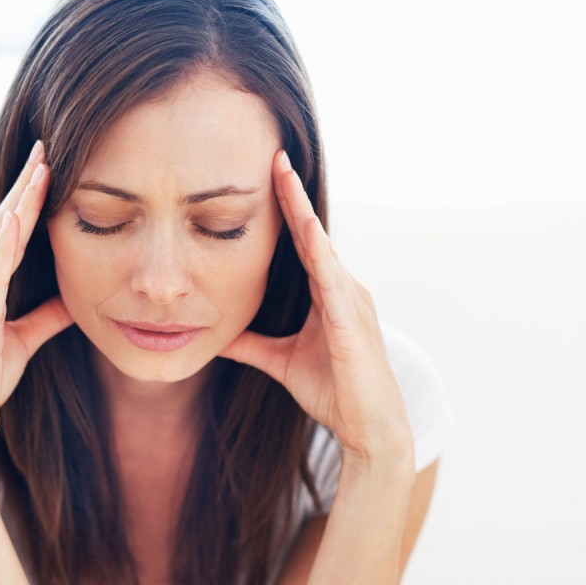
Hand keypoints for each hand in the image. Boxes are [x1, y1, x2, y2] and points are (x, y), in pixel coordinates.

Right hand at [0, 141, 74, 464]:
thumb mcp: (23, 342)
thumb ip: (46, 315)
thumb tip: (76, 296)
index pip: (6, 230)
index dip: (26, 197)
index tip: (48, 165)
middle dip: (24, 185)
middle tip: (47, 146)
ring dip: (18, 203)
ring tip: (41, 168)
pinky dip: (3, 245)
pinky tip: (18, 218)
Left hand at [219, 150, 412, 466]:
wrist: (369, 428)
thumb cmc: (333, 392)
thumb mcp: (279, 361)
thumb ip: (251, 344)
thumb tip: (216, 334)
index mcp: (326, 293)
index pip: (302, 242)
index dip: (286, 209)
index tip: (269, 174)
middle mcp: (342, 287)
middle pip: (313, 232)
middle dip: (293, 195)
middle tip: (275, 156)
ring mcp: (351, 299)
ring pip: (322, 245)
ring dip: (303, 210)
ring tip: (284, 175)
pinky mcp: (352, 318)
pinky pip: (332, 276)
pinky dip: (318, 250)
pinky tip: (304, 227)